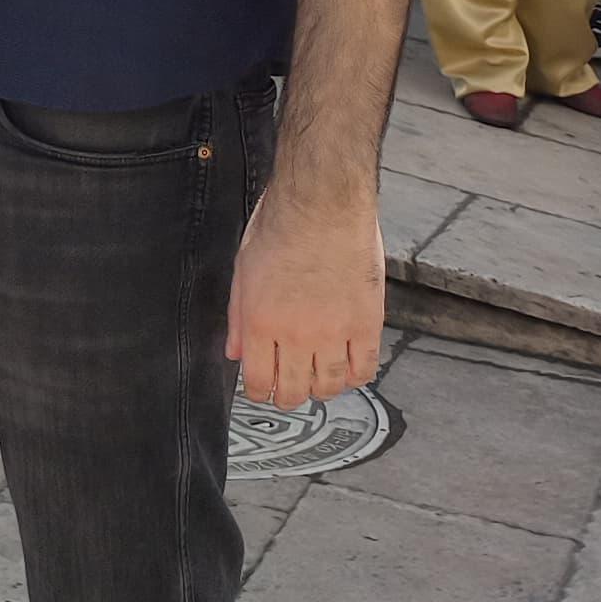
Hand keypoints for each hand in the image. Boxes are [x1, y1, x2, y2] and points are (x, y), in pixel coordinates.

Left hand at [227, 183, 384, 404]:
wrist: (323, 204)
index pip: (257, 380)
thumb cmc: (281, 225)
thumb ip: (237, 315)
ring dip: (321, 389)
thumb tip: (234, 351)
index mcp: (259, 321)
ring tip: (318, 380)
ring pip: (328, 387)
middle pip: (293, 391)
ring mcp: (333, 333)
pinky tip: (347, 368)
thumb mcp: (243, 268)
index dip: (258, 393)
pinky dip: (355, 376)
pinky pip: (363, 369)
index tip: (262, 391)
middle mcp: (295, 334)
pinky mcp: (366, 325)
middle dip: (288, 397)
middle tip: (290, 390)